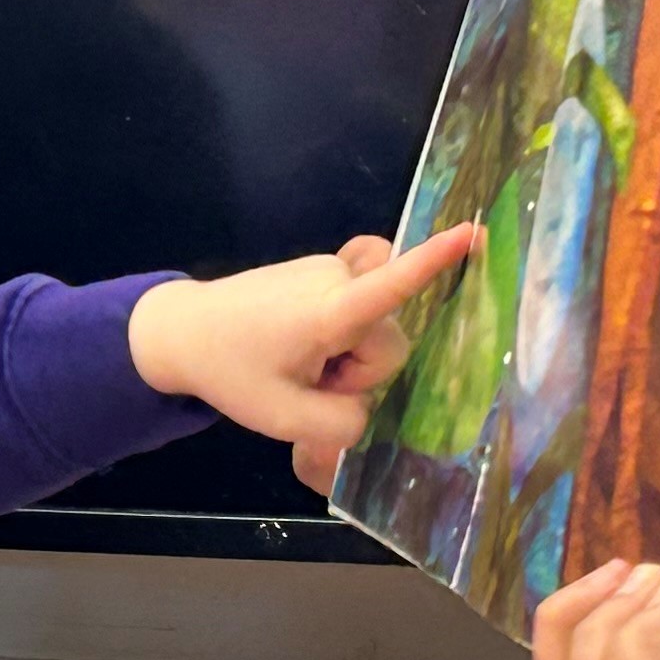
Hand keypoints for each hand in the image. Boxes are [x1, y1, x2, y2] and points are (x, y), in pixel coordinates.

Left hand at [130, 222, 479, 491]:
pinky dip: (344, 331)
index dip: (433, 263)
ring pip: (374, 326)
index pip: (390, 286)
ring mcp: (332, 267)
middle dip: (360, 371)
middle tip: (307, 382)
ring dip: (347, 354)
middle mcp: (336, 278)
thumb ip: (342, 426)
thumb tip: (370, 410)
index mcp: (328, 312)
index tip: (472, 234)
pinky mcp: (326, 266)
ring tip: (299, 361)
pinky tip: (315, 341)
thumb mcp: (285, 420)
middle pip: (388, 340)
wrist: (186, 331)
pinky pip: (362, 305)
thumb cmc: (232, 373)